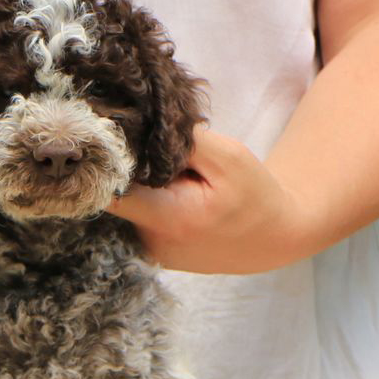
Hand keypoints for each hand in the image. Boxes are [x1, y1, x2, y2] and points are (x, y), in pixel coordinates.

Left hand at [109, 128, 303, 272]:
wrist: (271, 239)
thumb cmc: (253, 194)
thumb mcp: (227, 156)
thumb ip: (181, 141)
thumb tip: (139, 125)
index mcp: (169, 218)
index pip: (110, 191)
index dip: (107, 163)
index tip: (114, 140)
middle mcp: (152, 242)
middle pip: (117, 196)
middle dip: (130, 170)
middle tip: (156, 154)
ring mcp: (150, 251)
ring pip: (128, 207)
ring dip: (141, 187)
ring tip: (175, 179)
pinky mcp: (153, 253)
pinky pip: (138, 219)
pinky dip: (149, 202)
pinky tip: (174, 196)